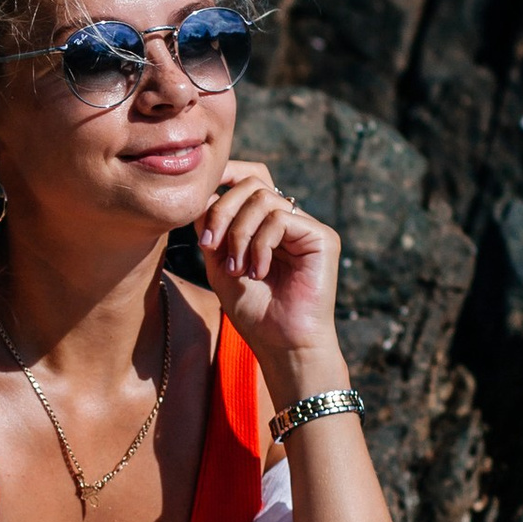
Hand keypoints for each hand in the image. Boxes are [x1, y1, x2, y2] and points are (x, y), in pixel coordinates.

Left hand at [197, 158, 339, 372]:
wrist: (282, 344)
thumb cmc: (253, 312)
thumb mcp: (220, 264)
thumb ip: (212, 229)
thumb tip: (203, 195)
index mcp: (266, 224)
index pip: (248, 180)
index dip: (225, 177)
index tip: (200, 196)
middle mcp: (289, 220)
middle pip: (252, 183)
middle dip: (223, 210)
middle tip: (210, 246)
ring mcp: (306, 227)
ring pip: (263, 198)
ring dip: (239, 233)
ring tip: (237, 268)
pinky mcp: (322, 237)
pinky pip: (280, 218)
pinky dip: (260, 245)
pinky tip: (258, 273)